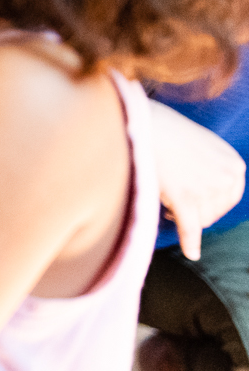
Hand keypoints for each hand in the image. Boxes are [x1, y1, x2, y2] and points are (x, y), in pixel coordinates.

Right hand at [152, 99, 245, 259]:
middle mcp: (227, 176)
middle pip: (215, 212)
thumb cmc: (158, 126)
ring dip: (183, 218)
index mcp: (233, 163)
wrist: (137, 119)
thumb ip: (207, 164)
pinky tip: (191, 252)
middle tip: (171, 204)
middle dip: (195, 211)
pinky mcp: (186, 197)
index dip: (209, 203)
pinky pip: (190, 227)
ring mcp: (208, 187)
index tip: (192, 202)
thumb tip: (199, 183)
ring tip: (164, 202)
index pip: (229, 198)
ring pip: (200, 220)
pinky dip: (190, 242)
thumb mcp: (197, 143)